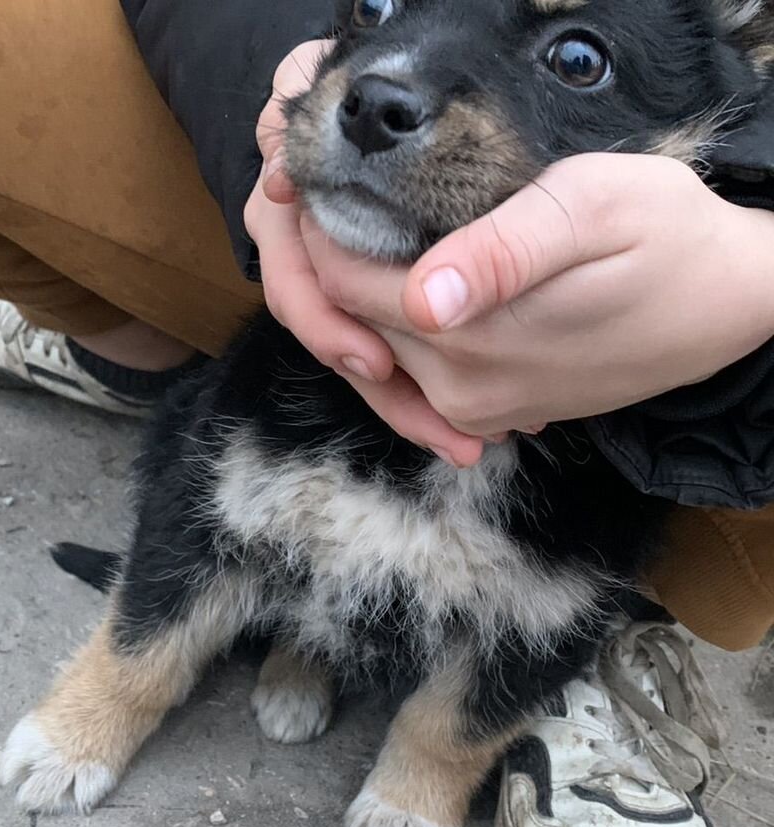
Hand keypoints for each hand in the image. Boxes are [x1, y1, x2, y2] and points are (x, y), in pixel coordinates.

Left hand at [248, 47, 773, 468]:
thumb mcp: (591, 211)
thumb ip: (501, 252)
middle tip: (357, 207)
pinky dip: (403, 338)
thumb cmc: (664, 237)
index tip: (328, 191)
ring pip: (380, 354)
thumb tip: (425, 296)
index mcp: (471, 335)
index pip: (346, 288)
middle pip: (356, 325)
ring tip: (391, 243)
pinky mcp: (492, 415)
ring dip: (369, 303)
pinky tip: (428, 296)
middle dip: (342, 267)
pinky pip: (414, 379)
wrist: (722, 305)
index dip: (325, 236)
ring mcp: (475, 411)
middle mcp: (462, 390)